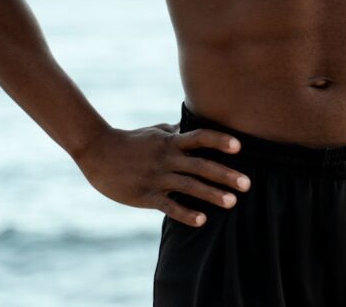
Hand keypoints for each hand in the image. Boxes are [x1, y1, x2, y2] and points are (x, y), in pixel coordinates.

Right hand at [72, 123, 252, 227]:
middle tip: (247, 184)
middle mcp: (167, 158)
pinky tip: (202, 220)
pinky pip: (169, 205)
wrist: (97, 151)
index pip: (200, 138)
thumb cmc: (130, 140)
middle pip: (201, 165)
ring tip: (232, 202)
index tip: (239, 147)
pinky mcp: (145, 195)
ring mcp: (156, 177)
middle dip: (225, 174)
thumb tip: (191, 125)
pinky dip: (186, 213)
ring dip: (212, 194)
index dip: (219, 140)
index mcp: (170, 141)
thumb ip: (175, 130)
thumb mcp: (154, 131)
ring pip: (189, 186)